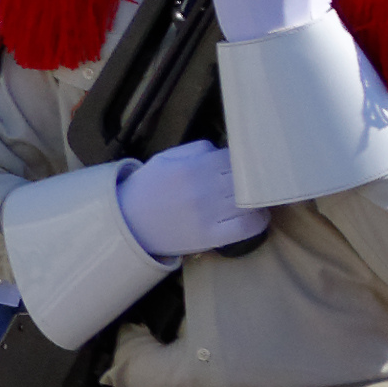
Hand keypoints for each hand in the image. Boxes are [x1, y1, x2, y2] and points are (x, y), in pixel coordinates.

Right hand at [117, 138, 268, 262]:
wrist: (127, 223)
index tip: (247, 165)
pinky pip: (248, 227)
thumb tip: (225, 151)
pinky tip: (255, 217)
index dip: (245, 161)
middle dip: (255, 179)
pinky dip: (258, 221)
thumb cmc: (148, 188)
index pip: (235, 158)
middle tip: (259, 181)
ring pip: (252, 202)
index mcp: (192, 167)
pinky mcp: (211, 236)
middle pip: (247, 179)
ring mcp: (208, 214)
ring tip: (258, 198)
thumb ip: (196, 150)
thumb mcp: (165, 159)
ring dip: (259, 199)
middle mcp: (203, 189)